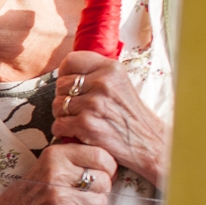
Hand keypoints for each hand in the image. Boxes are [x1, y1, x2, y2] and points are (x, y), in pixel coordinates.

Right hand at [0, 142, 114, 204]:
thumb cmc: (31, 193)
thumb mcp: (46, 164)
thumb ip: (72, 158)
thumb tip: (110, 161)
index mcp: (55, 154)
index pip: (101, 155)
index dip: (108, 168)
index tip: (100, 175)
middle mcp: (57, 172)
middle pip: (105, 180)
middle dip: (100, 191)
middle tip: (85, 195)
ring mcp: (60, 196)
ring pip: (102, 202)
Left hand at [52, 50, 168, 186]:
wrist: (148, 144)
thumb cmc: (131, 116)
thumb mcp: (120, 84)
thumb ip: (97, 74)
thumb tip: (67, 70)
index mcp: (111, 69)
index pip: (71, 61)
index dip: (65, 73)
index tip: (70, 83)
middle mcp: (103, 83)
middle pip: (61, 85)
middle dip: (65, 98)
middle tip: (79, 108)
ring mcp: (93, 104)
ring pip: (57, 105)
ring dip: (64, 116)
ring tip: (81, 120)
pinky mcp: (86, 125)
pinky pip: (58, 125)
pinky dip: (64, 131)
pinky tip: (78, 132)